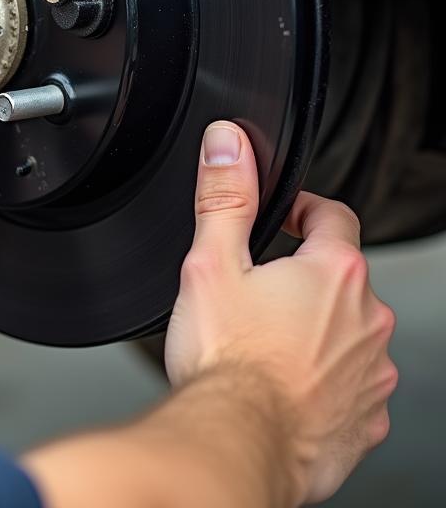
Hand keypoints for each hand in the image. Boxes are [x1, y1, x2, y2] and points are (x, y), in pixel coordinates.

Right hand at [165, 122, 397, 503]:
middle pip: (342, 278)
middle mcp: (368, 320)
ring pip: (348, 334)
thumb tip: (229, 142)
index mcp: (334, 273)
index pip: (335, 215)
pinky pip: (349, 387)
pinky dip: (322, 382)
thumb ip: (225, 196)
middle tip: (257, 289)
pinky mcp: (365, 420)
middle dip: (304, 276)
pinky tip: (282, 385)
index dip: (305, 211)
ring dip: (316, 330)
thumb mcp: (212, 261)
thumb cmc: (228, 359)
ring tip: (265, 342)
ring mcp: (372, 374)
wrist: (239, 443)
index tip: (284, 220)